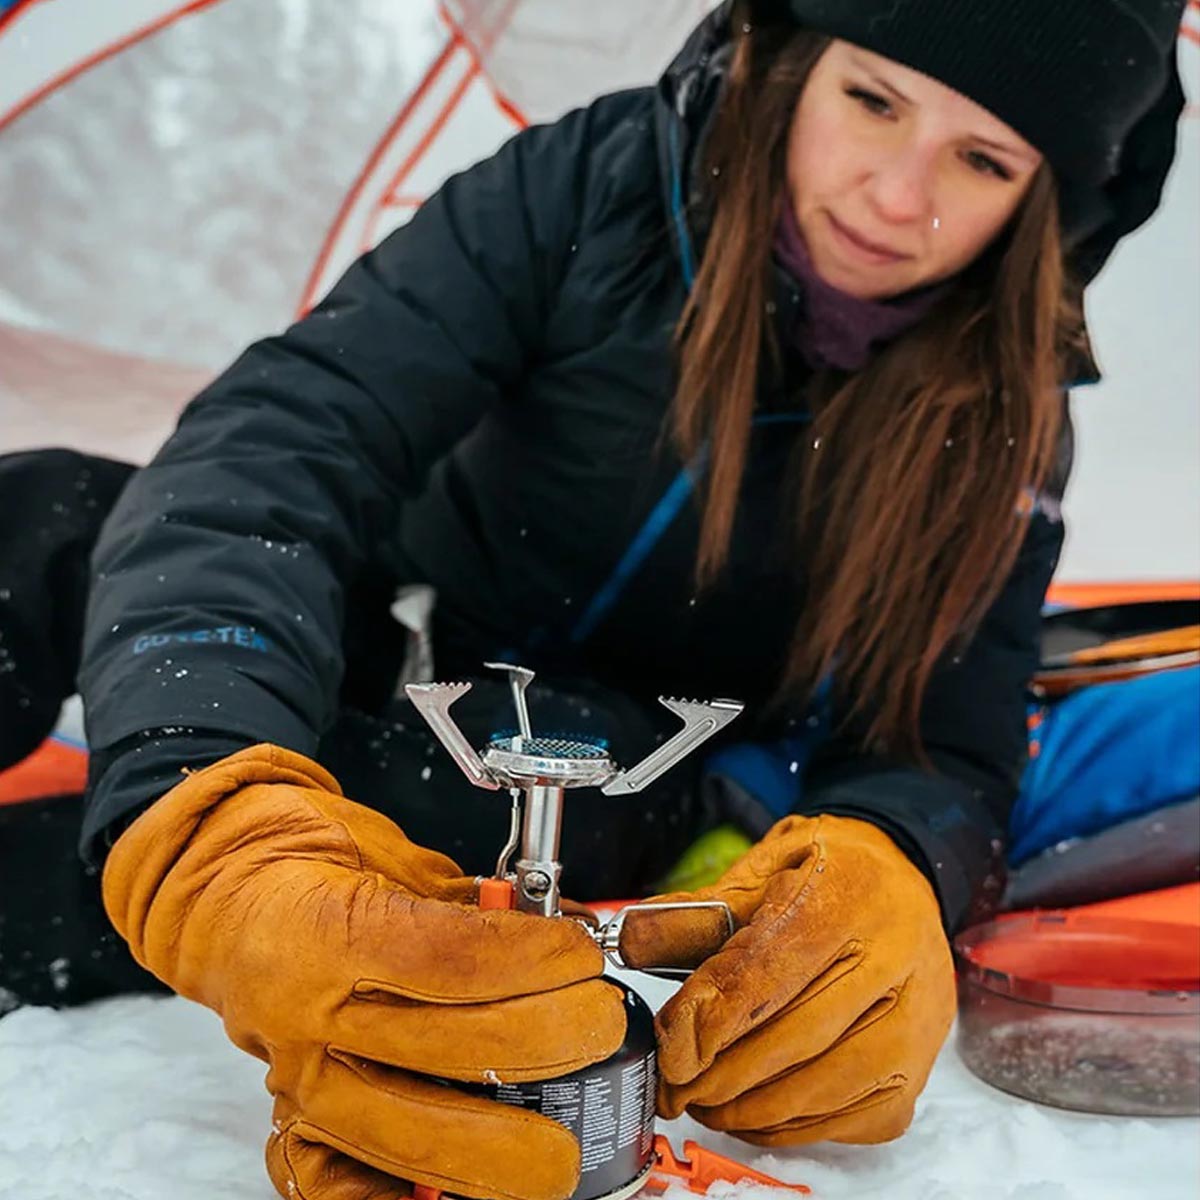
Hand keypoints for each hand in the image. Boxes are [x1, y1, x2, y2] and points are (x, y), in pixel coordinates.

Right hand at [102, 745, 625, 1199]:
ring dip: (504, 1148)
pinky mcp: (292, 1120)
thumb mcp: (391, 853)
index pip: (454, 959)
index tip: (583, 951)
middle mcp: (311, 1013)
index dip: (535, 958)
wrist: (217, 895)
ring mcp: (300, 1077)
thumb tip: (556, 930)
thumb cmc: (307, 861)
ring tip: (567, 1143)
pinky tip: (457, 1198)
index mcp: (333, 930)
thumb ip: (467, 902)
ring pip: (414, 1137)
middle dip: (552, 1042)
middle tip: (600, 1024)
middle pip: (456, 1050)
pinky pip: (339, 1187)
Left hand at [625, 814, 954, 1144]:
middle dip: (725, 1074)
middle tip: (676, 1088)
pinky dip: (803, 1127)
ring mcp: (917, 1012)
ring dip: (759, 1109)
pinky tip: (761, 1115)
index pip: (773, 968)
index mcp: (846, 892)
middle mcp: (895, 952)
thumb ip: (700, 911)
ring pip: (833, 1083)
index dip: (714, 1018)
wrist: (904, 873)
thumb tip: (634, 942)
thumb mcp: (763, 866)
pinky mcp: (923, 1058)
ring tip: (709, 1104)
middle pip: (800, 1034)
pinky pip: (862, 1115)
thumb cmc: (826, 870)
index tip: (673, 1051)